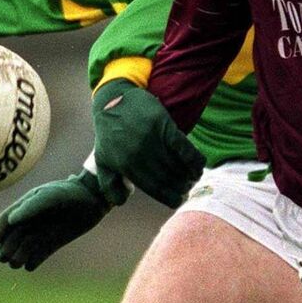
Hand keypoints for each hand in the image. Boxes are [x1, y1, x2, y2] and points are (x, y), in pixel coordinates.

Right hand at [0, 170, 111, 270]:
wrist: (93, 200)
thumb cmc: (70, 194)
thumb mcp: (51, 197)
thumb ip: (32, 207)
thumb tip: (11, 220)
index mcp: (25, 207)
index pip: (5, 221)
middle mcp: (30, 221)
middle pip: (11, 238)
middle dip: (5, 249)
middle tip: (4, 258)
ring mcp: (41, 233)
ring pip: (22, 249)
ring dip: (17, 258)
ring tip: (17, 263)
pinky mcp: (52, 244)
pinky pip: (38, 257)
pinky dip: (32, 263)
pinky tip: (30, 266)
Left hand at [92, 79, 204, 207]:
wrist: (112, 100)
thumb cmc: (109, 134)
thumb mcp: (102, 161)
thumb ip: (109, 185)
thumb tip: (122, 202)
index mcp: (127, 166)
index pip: (154, 189)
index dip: (170, 198)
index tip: (178, 201)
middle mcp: (140, 154)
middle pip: (169, 178)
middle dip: (181, 187)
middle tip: (187, 188)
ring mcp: (153, 139)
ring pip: (178, 165)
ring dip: (190, 176)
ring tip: (193, 178)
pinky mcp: (164, 125)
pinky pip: (184, 147)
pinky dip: (195, 159)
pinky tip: (199, 166)